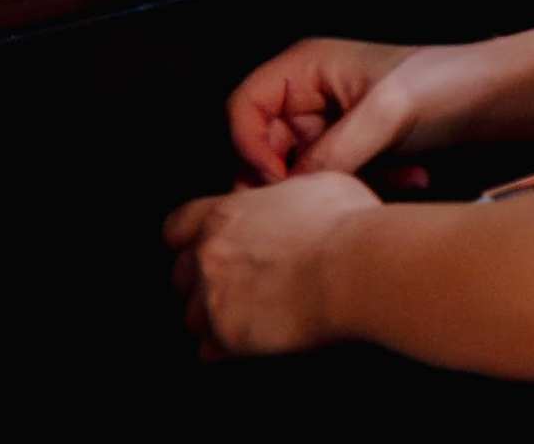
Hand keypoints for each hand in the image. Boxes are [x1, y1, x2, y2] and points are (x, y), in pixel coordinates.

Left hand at [165, 172, 376, 357]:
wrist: (356, 269)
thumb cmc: (346, 224)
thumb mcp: (318, 185)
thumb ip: (288, 193)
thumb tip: (293, 197)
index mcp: (226, 215)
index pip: (177, 227)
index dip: (189, 238)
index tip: (205, 245)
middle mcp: (209, 255)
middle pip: (179, 274)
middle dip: (202, 279)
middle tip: (235, 282)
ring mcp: (213, 298)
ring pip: (191, 315)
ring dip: (212, 316)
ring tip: (246, 315)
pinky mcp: (226, 336)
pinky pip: (207, 349)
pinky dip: (224, 347)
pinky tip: (249, 340)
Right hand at [224, 35, 464, 183]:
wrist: (497, 97)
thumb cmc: (447, 80)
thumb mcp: (387, 111)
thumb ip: (334, 150)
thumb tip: (293, 190)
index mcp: (306, 68)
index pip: (243, 109)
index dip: (250, 146)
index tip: (276, 179)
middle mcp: (310, 96)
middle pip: (264, 149)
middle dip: (300, 177)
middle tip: (327, 196)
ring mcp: (331, 126)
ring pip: (302, 174)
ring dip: (341, 185)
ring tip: (389, 177)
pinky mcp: (353, 153)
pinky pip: (335, 183)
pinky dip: (365, 187)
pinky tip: (408, 177)